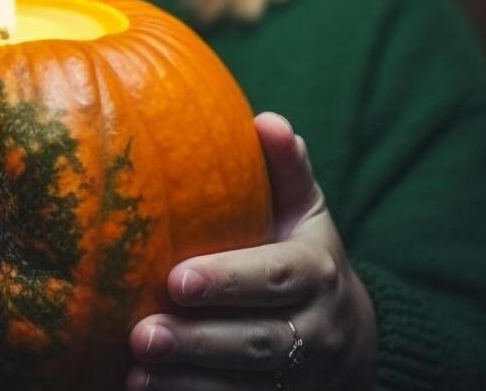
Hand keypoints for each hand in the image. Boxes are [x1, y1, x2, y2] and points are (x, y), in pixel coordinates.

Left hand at [126, 114, 376, 388]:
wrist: (348, 341)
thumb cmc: (305, 259)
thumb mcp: (305, 214)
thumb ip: (287, 171)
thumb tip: (267, 121)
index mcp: (316, 274)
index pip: (275, 278)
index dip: (229, 280)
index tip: (177, 279)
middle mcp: (315, 331)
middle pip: (257, 343)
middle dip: (198, 342)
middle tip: (142, 335)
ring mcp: (298, 378)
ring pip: (245, 386)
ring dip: (188, 383)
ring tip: (137, 374)